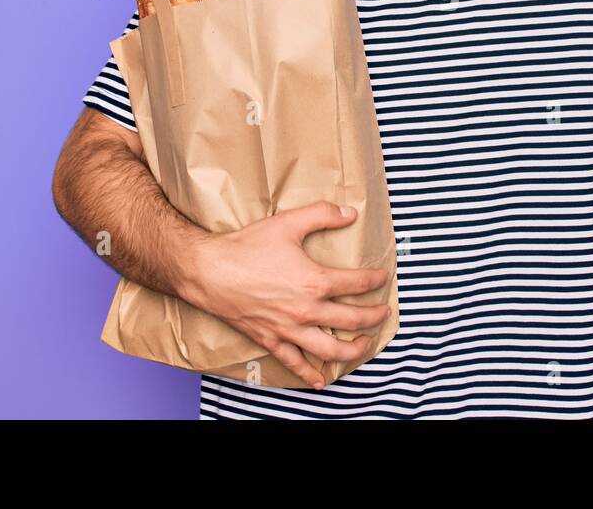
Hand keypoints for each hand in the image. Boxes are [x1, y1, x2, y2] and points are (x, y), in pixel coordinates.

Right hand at [183, 201, 392, 389]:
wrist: (209, 271)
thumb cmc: (247, 247)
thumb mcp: (287, 223)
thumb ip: (322, 215)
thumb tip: (350, 212)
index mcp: (315, 281)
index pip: (357, 284)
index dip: (375, 280)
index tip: (383, 278)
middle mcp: (306, 310)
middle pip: (352, 320)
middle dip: (373, 317)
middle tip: (383, 314)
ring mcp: (289, 329)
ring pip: (330, 349)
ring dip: (353, 350)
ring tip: (365, 344)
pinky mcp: (270, 339)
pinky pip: (294, 363)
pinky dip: (310, 374)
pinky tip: (321, 380)